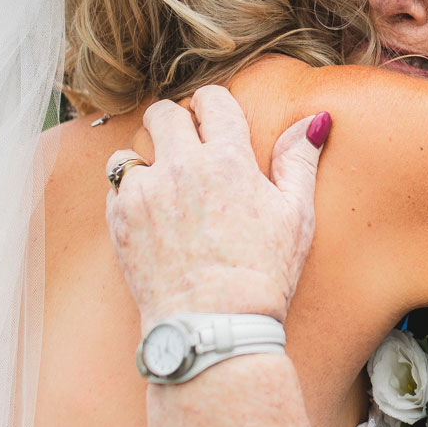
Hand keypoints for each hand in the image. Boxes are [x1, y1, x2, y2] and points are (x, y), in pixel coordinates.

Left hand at [105, 85, 328, 332]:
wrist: (214, 325)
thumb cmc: (263, 274)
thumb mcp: (296, 217)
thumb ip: (298, 161)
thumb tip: (313, 120)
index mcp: (229, 159)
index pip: (212, 101)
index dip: (212, 106)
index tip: (212, 120)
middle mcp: (182, 166)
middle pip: (164, 114)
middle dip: (175, 122)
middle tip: (183, 144)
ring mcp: (146, 191)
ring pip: (131, 150)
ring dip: (146, 159)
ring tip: (163, 185)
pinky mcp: (119, 218)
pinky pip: (115, 186)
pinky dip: (128, 194)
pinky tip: (150, 215)